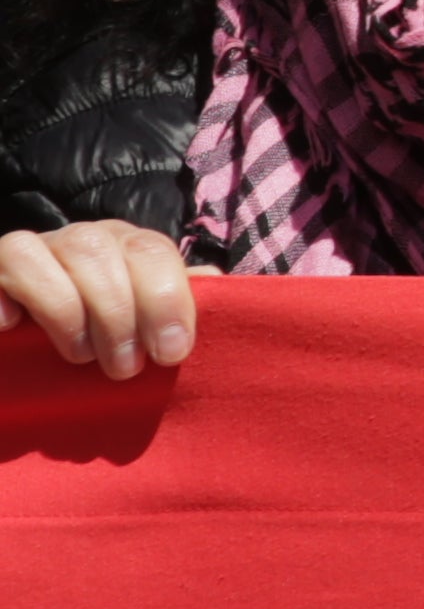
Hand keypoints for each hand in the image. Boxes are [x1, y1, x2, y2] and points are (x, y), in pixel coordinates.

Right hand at [0, 219, 200, 378]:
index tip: (171, 353)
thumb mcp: (139, 323)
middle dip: (120, 313)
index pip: (154, 251)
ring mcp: (34, 249)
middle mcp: (82, 240)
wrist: (27, 341)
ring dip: (71, 309)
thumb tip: (217, 284)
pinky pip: (6, 262)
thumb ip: (174, 301)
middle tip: (123, 368)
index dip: (166, 300)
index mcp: (127, 247)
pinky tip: (13, 326)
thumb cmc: (98, 336)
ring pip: (58, 250)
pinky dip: (8, 296)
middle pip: (105, 250)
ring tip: (80, 357)